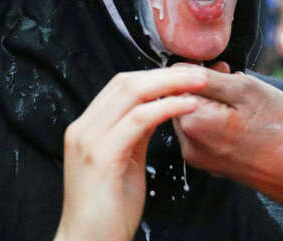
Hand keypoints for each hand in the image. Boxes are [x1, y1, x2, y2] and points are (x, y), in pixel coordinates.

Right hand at [54, 67, 206, 240]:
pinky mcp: (101, 157)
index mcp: (87, 127)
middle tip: (198, 73)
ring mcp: (89, 141)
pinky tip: (188, 105)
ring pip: (131, 93)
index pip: (121, 85)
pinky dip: (166, 107)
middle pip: (126, 82)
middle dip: (165, 74)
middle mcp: (83, 128)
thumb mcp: (125, 160)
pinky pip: (137, 120)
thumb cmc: (109, 209)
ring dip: (170, 84)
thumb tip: (157, 107)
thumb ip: (136, 133)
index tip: (185, 75)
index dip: (155, 75)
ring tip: (199, 83)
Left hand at [172, 69, 282, 205]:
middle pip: (183, 102)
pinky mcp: (211, 166)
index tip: (222, 67)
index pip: (177, 84)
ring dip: (212, 103)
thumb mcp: (245, 89)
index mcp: (193, 123)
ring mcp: (200, 159)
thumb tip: (178, 69)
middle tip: (232, 77)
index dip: (198, 70)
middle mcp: (189, 145)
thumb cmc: (279, 128)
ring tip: (241, 100)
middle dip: (204, 87)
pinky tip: (241, 119)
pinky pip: (205, 134)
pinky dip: (217, 121)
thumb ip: (206, 78)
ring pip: (195, 117)